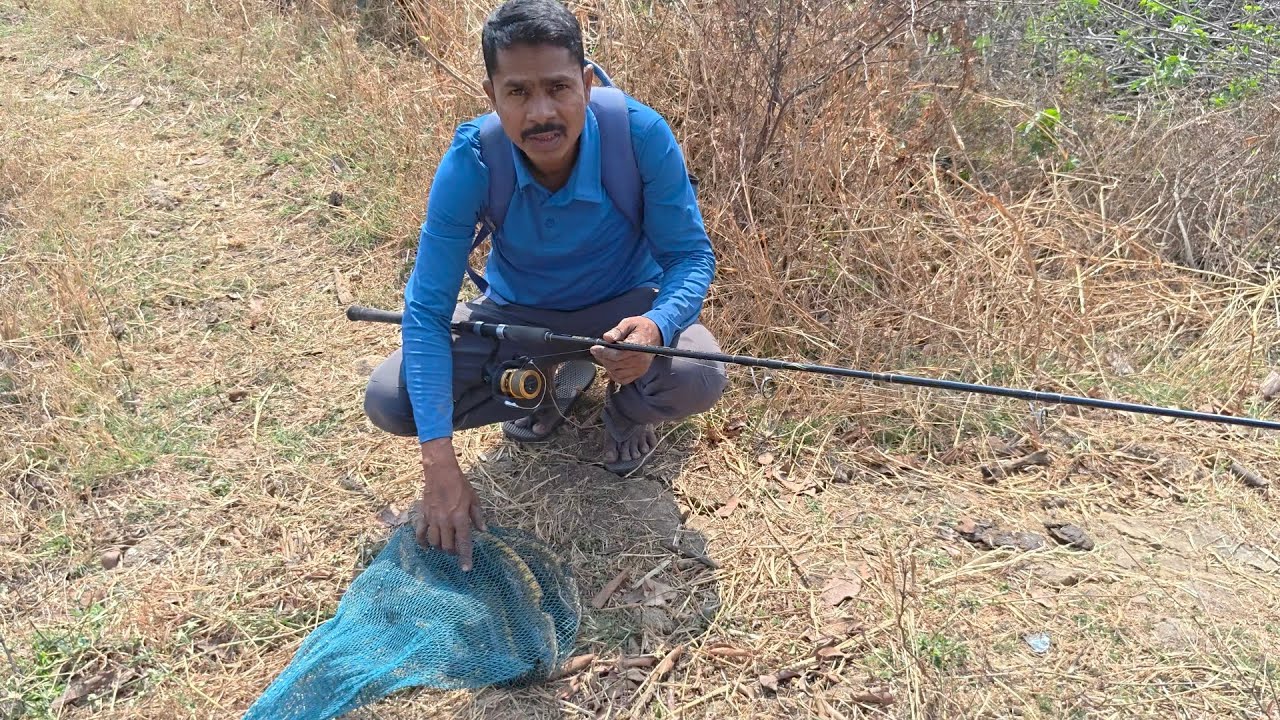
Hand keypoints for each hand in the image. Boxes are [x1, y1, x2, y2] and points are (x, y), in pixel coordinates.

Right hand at [416, 438, 485, 570]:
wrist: (440, 472)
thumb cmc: (460, 484)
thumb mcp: (474, 499)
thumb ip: (477, 516)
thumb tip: (483, 531)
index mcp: (460, 518)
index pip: (464, 543)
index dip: (465, 557)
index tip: (466, 569)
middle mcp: (446, 521)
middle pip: (447, 546)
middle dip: (453, 552)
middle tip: (457, 550)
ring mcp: (433, 519)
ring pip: (434, 543)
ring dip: (440, 548)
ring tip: (445, 546)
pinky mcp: (423, 516)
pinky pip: (420, 533)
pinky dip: (422, 542)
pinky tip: (426, 546)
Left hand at [590, 316, 661, 384]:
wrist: (655, 335)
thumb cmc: (640, 328)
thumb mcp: (629, 323)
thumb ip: (618, 330)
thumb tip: (607, 338)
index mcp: (639, 346)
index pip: (619, 354)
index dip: (605, 352)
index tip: (595, 348)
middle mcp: (641, 360)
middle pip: (616, 364)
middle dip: (603, 358)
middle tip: (596, 350)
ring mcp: (640, 369)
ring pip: (617, 372)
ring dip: (607, 365)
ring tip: (604, 356)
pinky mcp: (638, 374)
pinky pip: (622, 379)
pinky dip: (614, 374)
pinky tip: (611, 365)